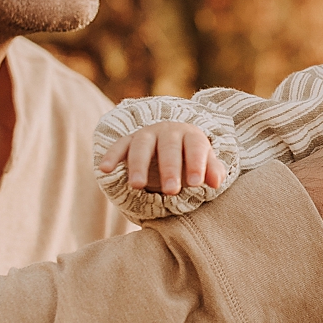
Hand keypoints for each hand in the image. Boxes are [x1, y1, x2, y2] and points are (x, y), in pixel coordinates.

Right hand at [98, 120, 224, 194]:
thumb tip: (217, 182)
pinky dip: (111, 156)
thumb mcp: (204, 164)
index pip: (195, 147)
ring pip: (141, 146)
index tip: (197, 184)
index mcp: (190, 135)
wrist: (169, 144)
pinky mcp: (128, 141)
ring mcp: (146, 134)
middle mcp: (168, 131)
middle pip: (169, 147)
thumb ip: (212, 171)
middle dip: (170, 169)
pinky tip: (104, 169)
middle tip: (171, 190)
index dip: (197, 164)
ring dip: (138, 165)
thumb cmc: (189, 159)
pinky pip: (118, 146)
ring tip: (137, 186)